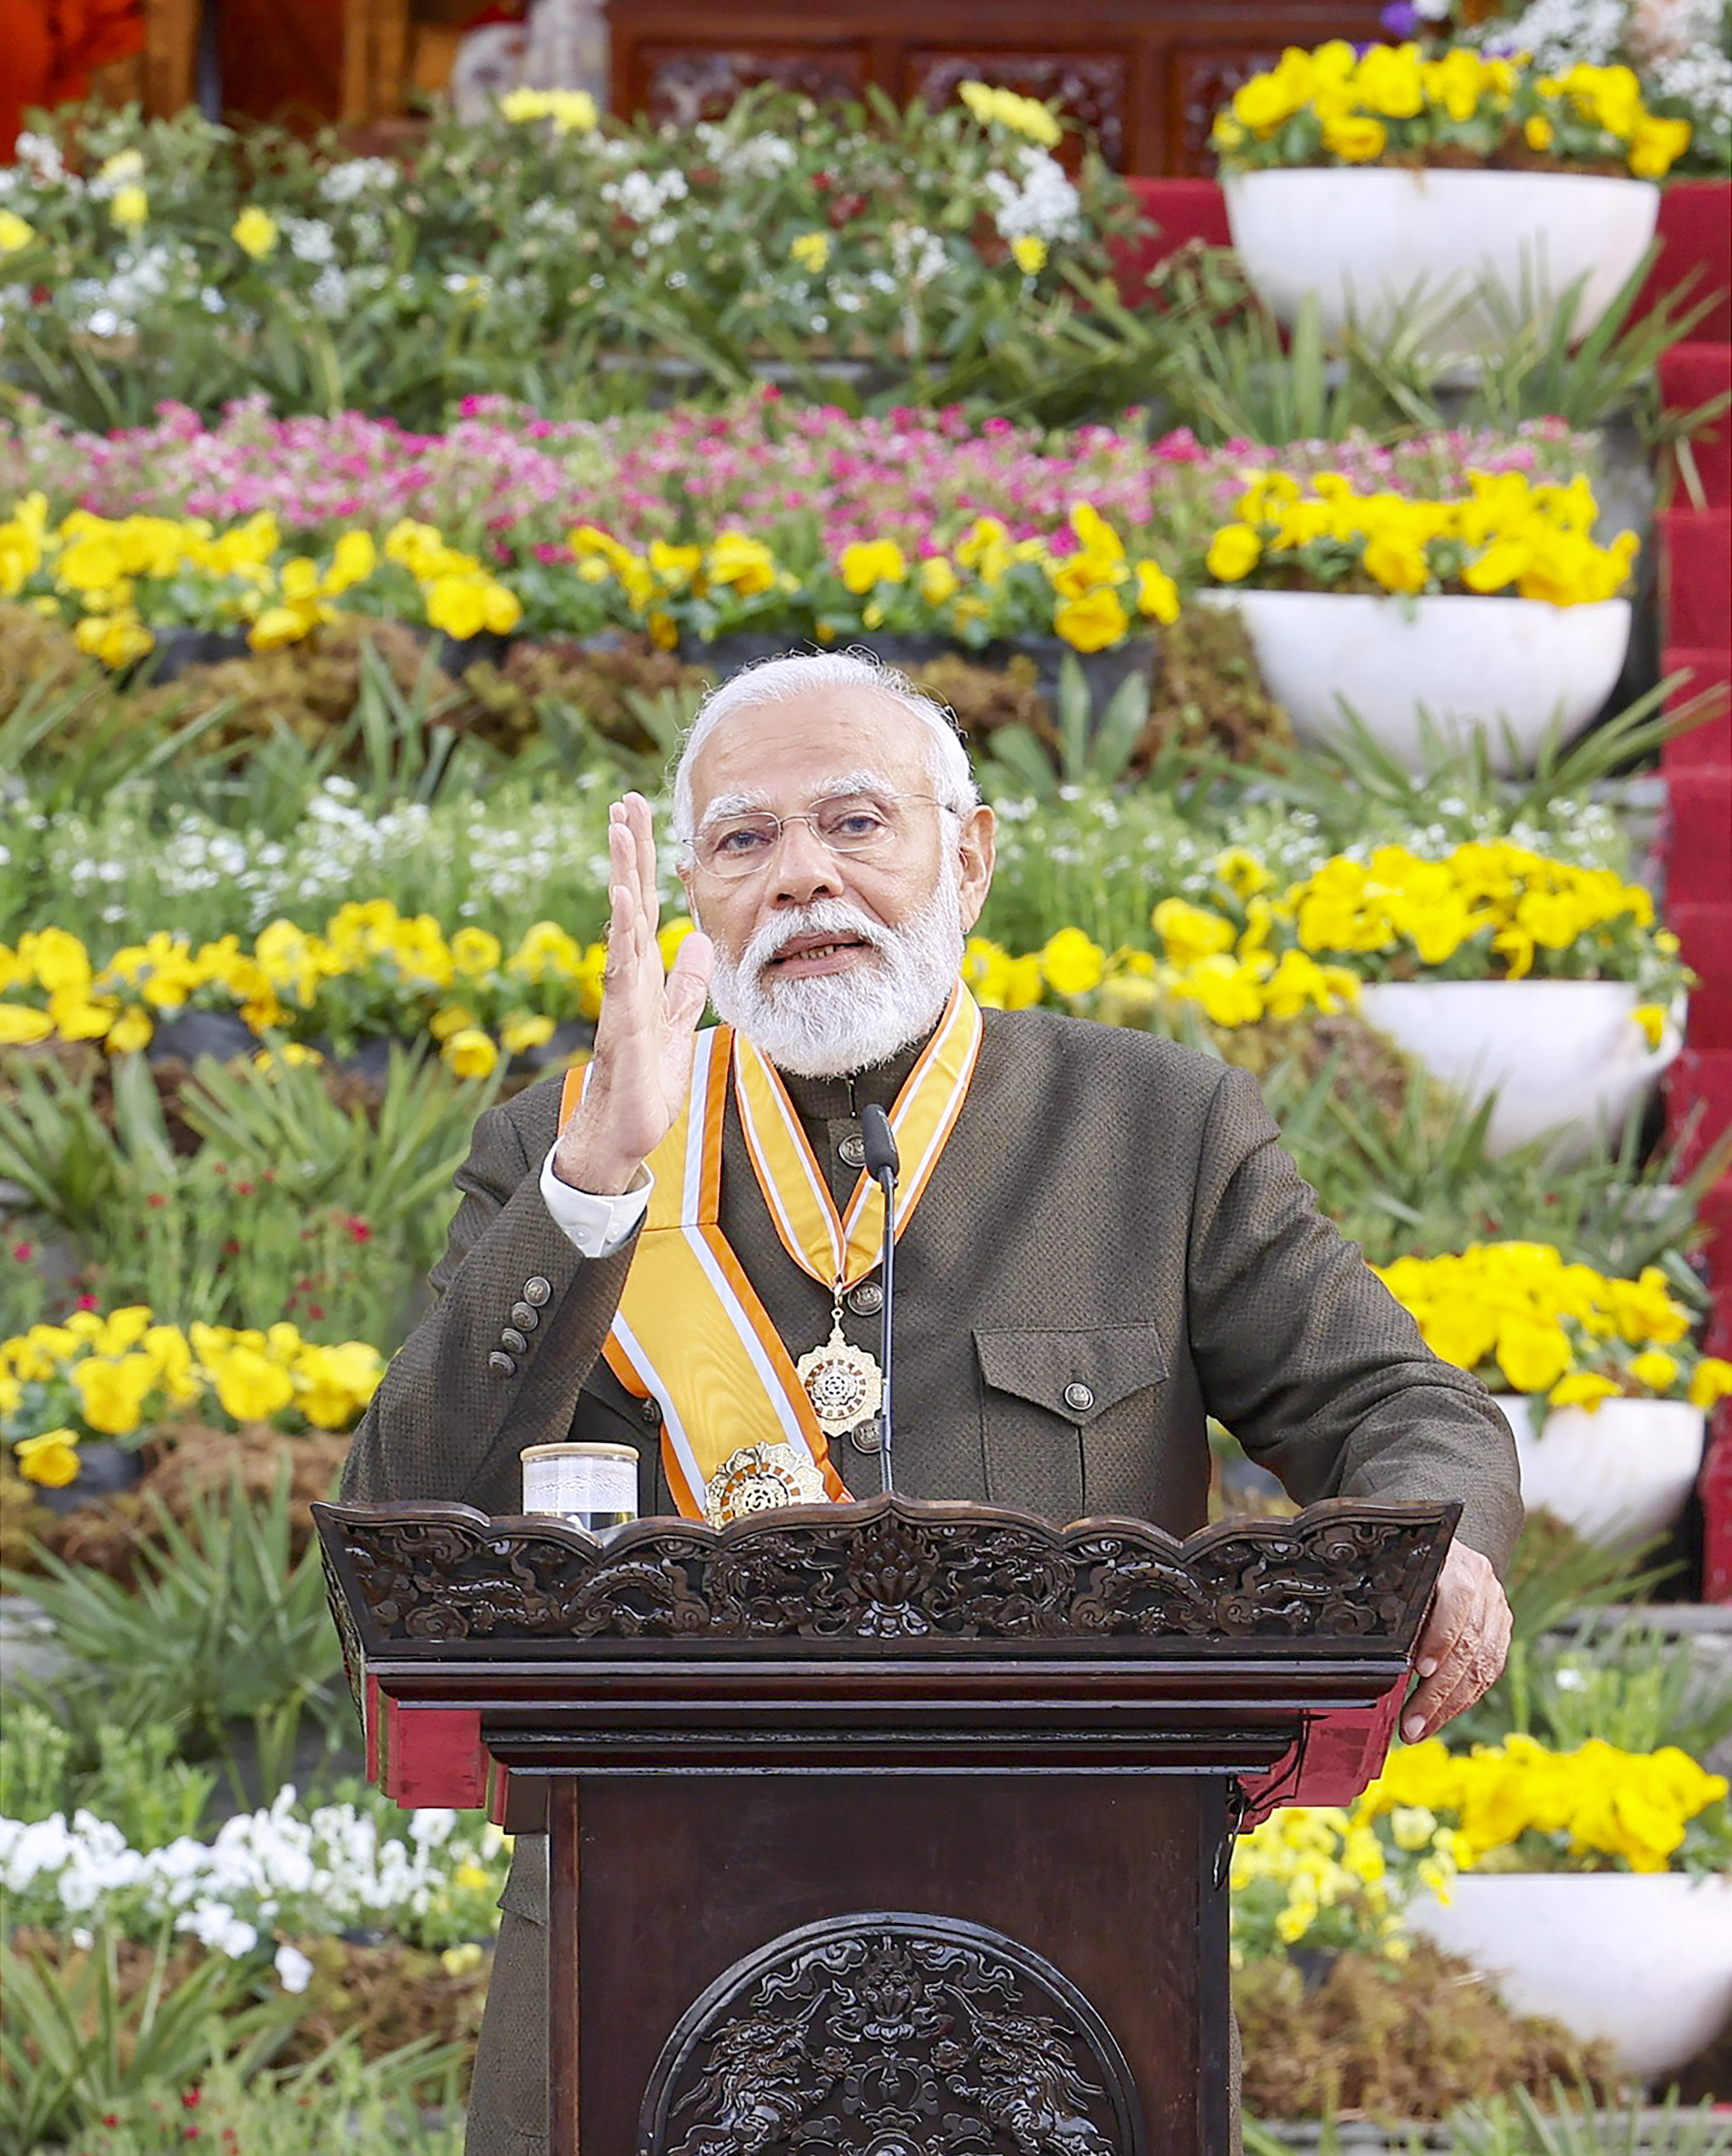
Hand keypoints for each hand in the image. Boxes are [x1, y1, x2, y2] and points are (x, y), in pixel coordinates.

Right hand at [552, 793, 713, 1195]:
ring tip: (620, 832)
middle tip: (626, 800)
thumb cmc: (644, 1084)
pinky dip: (622, 935)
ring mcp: (622, 1000)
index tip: (639, 814)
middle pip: (627, 902)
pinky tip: (622, 901)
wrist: (622, 1136)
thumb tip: (697, 940)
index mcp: (641, 975)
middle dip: (628, 851)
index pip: (641, 905)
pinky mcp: (625, 1026)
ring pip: (620, 927)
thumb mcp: (676, 1023)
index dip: (642, 861)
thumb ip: (685, 983)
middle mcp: (626, 978)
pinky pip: (622, 974)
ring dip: (621, 878)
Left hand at [1402, 1540, 1511, 1743]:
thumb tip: (1376, 1649)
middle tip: (1411, 1722)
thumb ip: (1395, 1604)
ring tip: (1420, 1728)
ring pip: (1481, 1666)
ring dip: (1449, 1705)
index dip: (1440, 1638)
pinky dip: (1463, 1698)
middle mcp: (1484, 1586)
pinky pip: (1488, 1673)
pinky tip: (1441, 1716)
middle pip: (1468, 1644)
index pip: (1456, 1601)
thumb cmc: (1411, 1562)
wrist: (1446, 1548)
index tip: (1421, 1670)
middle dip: (1438, 1691)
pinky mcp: (1502, 1631)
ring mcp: (1497, 1610)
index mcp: (1457, 1564)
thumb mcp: (1401, 1572)